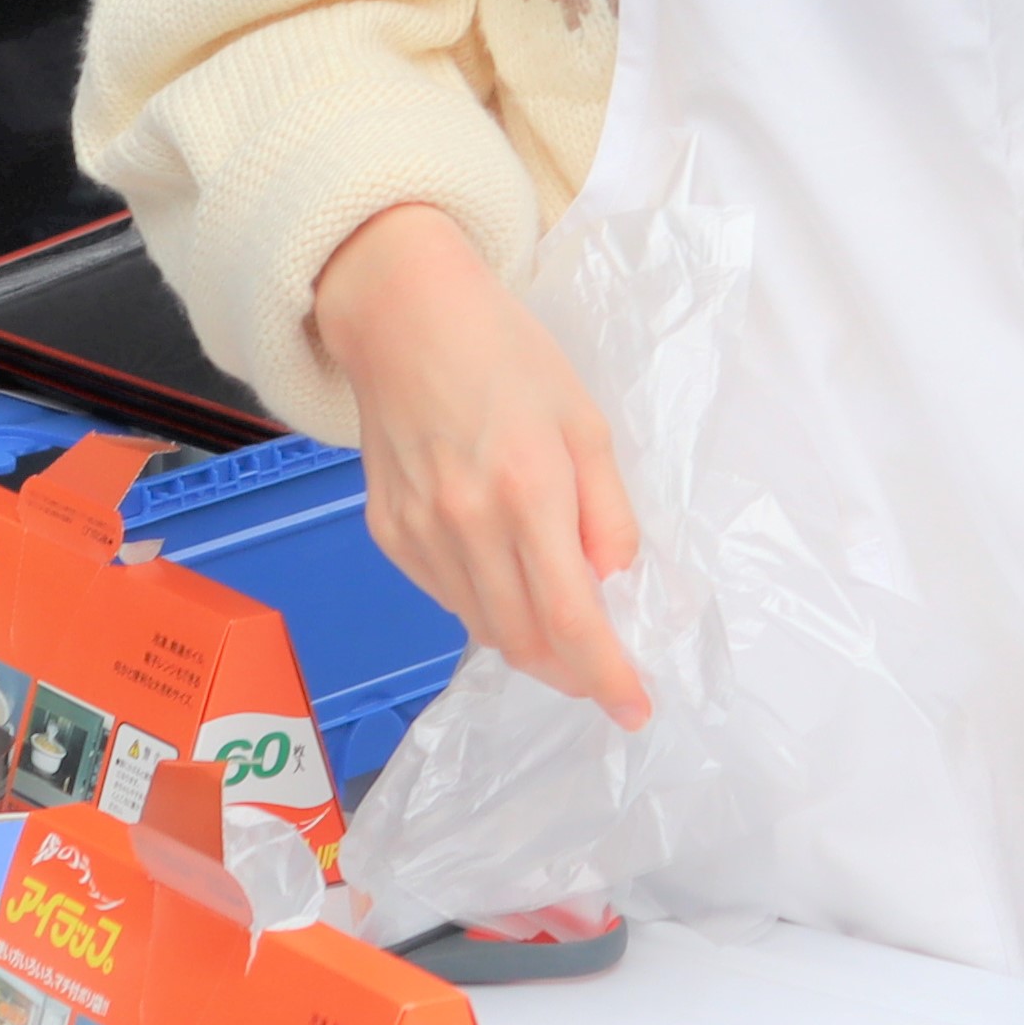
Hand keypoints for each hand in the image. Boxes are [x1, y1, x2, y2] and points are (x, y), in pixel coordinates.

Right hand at [313, 204, 645, 726]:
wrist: (402, 316)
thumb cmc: (506, 354)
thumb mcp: (584, 419)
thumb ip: (607, 508)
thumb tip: (614, 581)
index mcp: (529, 492)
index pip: (573, 619)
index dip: (608, 676)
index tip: (636, 708)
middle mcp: (468, 524)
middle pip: (525, 642)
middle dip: (573, 674)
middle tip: (604, 674)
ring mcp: (420, 534)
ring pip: (483, 629)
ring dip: (530, 647)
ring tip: (561, 628)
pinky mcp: (388, 533)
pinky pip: (446, 598)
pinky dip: (485, 609)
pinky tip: (506, 582)